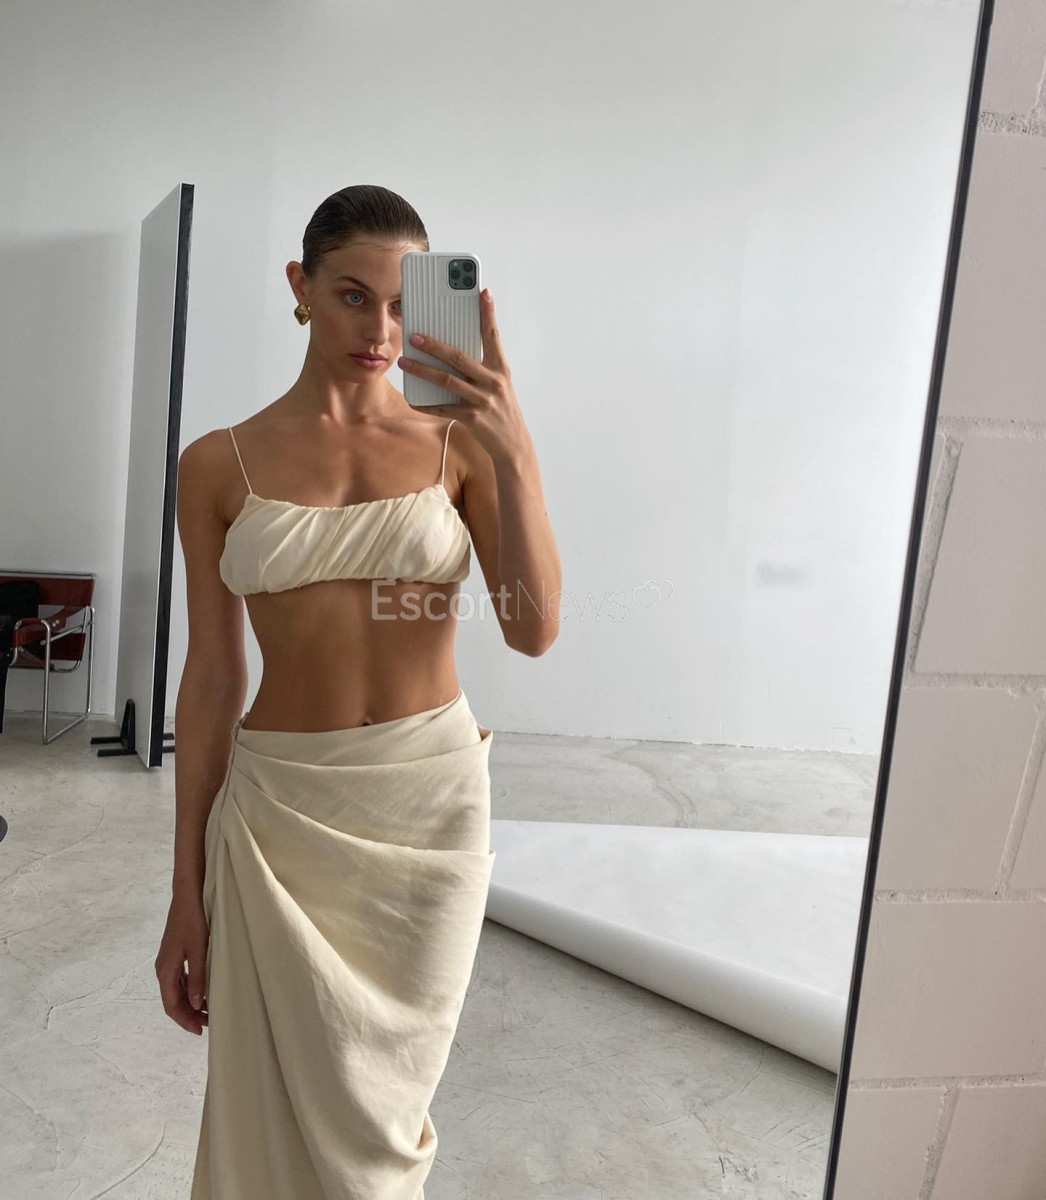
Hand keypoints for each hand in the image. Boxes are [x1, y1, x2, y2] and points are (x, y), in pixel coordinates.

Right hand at [155, 893, 209, 1034]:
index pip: (172, 1005)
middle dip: (189, 1014)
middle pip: (173, 1000)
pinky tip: (202, 992)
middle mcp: (163, 968)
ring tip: (208, 1011)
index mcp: (165, 970)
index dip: (184, 1020)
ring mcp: (168, 961)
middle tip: (208, 1024)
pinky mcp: (175, 953)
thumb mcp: (199, 951)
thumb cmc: (194, 920)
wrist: (187, 895)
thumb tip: (196, 1004)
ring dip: (190, 1002)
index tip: (200, 1031)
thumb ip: (198, 978)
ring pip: (176, 990)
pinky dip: (190, 990)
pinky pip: (180, 979)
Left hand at [398, 288, 531, 464]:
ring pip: (446, 381)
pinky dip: (426, 404)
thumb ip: (482, 367)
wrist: (514, 445)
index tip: (483, 293)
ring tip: (405, 362)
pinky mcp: (472, 418)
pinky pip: (443, 408)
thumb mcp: (500, 385)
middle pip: (459, 357)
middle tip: (415, 336)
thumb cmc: (502, 410)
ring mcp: (482, 400)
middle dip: (435, 345)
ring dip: (422, 371)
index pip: (493, 336)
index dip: (488, 314)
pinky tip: (412, 399)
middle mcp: (493, 382)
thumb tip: (455, 351)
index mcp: (500, 369)